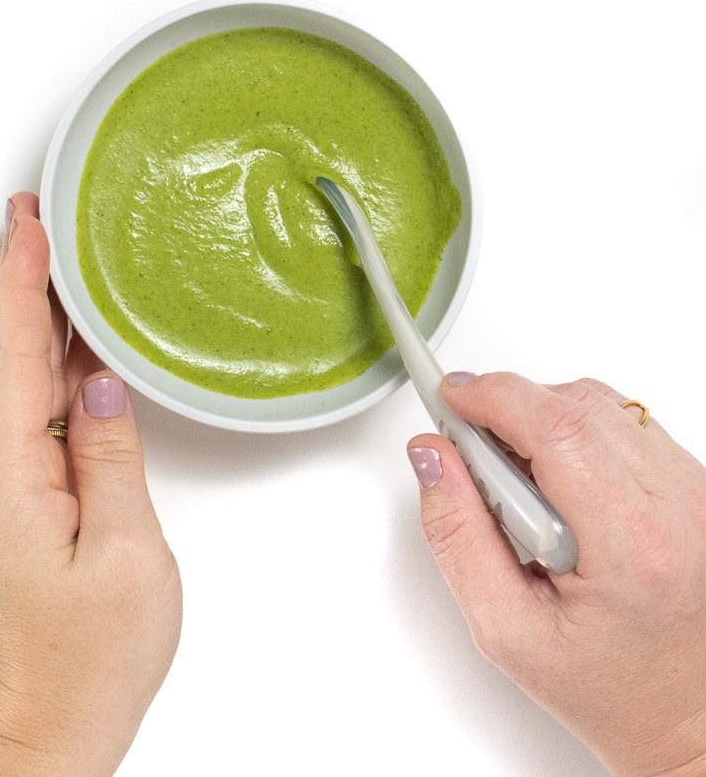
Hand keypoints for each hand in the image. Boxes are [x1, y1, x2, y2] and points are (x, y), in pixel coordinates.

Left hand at [0, 193, 181, 775]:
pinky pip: (31, 409)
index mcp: (14, 480)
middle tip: (30, 219)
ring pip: (15, 377)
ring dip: (29, 314)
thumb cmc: (98, 650)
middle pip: (5, 355)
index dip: (25, 286)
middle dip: (16, 280)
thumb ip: (111, 459)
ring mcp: (6, 485)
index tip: (32, 228)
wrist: (61, 713)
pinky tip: (71, 343)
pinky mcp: (25, 495)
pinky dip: (47, 361)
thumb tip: (101, 385)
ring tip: (49, 260)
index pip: (19, 357)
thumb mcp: (127, 553)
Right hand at [409, 373, 705, 775]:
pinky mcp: (698, 486)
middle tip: (472, 450)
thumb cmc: (612, 688)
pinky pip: (625, 426)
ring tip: (521, 487)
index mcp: (631, 545)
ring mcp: (697, 492)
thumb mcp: (506, 628)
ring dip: (543, 421)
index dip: (491, 396)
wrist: (690, 716)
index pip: (555, 426)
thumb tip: (432, 457)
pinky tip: (559, 487)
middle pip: (577, 405)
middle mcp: (680, 507)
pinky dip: (577, 436)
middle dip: (508, 407)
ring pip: (602, 408)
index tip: (449, 395)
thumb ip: (456, 534)